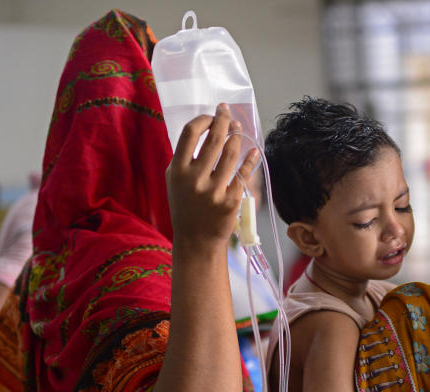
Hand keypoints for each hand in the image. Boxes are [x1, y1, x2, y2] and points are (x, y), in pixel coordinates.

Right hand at [165, 104, 258, 251]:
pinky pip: (244, 174)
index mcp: (177, 170)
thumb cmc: (186, 206)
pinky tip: (254, 151)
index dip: (203, 120)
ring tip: (239, 129)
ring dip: (237, 137)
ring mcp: (213, 191)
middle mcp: (194, 179)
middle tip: (227, 112)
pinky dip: (250, 160)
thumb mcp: (175, 180)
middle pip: (213, 140)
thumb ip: (184, 157)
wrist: (196, 240)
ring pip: (231, 154)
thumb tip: (205, 128)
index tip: (211, 116)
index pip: (190, 133)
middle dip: (223, 121)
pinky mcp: (230, 201)